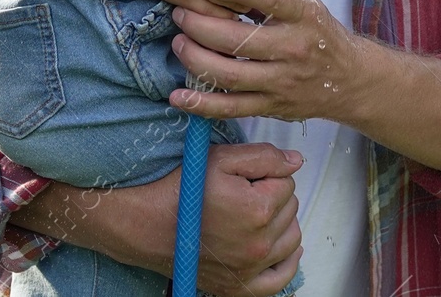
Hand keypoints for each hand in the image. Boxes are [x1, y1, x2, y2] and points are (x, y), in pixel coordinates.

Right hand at [13, 143, 302, 296]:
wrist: (144, 224)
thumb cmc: (181, 188)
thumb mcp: (221, 159)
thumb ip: (265, 156)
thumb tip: (296, 162)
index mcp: (258, 210)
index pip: (288, 181)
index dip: (268, 173)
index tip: (246, 176)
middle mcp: (259, 244)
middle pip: (291, 208)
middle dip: (273, 196)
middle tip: (244, 194)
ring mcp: (250, 270)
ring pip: (291, 239)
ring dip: (281, 224)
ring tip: (254, 215)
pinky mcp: (238, 287)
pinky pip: (279, 280)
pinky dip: (285, 263)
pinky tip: (278, 248)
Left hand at [168, 0, 359, 122]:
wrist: (350, 79)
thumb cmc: (321, 36)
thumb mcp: (307, 8)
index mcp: (304, 16)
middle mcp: (293, 49)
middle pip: (239, 40)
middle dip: (200, 26)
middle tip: (181, 14)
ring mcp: (281, 81)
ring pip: (229, 74)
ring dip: (195, 59)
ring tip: (179, 43)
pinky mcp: (271, 106)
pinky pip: (231, 107)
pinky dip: (202, 103)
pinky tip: (178, 96)